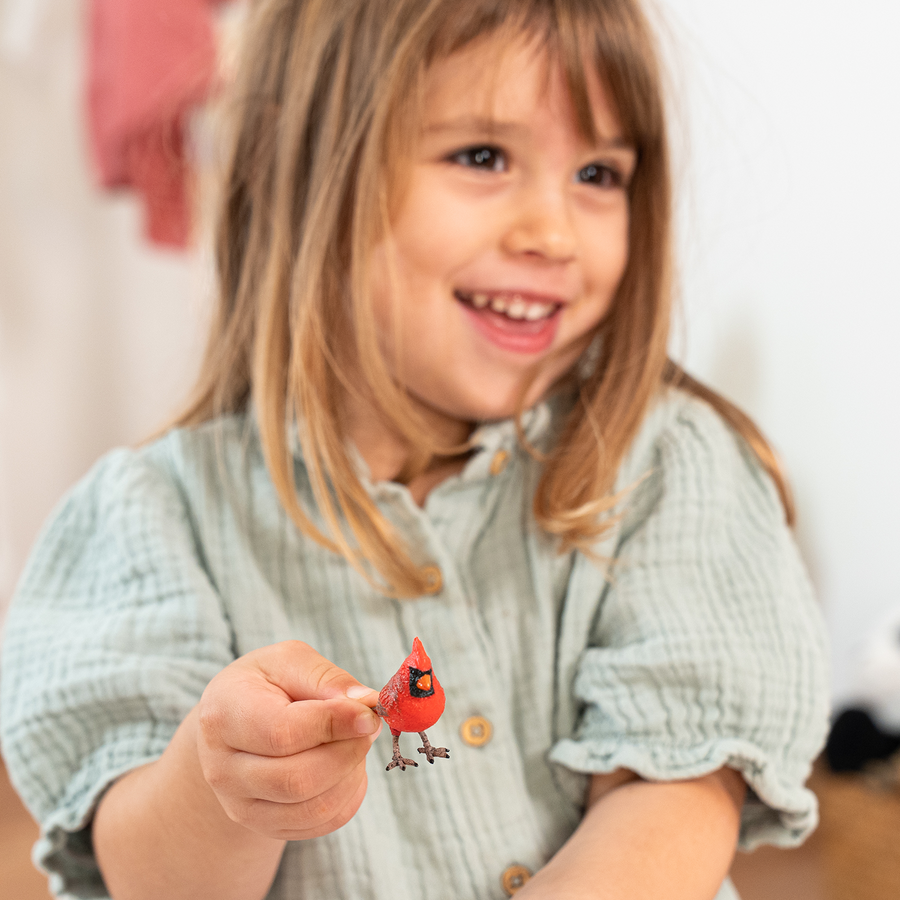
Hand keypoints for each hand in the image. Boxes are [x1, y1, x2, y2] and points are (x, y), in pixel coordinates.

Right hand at [196, 640, 381, 840]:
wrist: (235, 722)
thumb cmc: (265, 684)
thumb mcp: (289, 660)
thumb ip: (326, 678)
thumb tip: (366, 703)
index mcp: (224, 716)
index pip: (283, 733)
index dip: (334, 725)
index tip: (368, 714)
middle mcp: (222, 769)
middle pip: (298, 780)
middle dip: (348, 752)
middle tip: (368, 726)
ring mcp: (240, 805)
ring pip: (313, 808)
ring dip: (351, 775)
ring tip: (355, 742)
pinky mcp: (263, 826)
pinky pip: (320, 824)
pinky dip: (348, 796)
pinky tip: (347, 767)